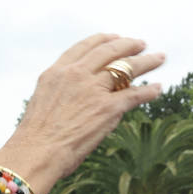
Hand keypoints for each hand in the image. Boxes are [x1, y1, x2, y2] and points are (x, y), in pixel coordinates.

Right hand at [0, 34, 164, 193]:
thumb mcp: (43, 103)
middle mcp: (76, 75)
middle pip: (109, 51)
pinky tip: (157, 88)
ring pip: (127, 67)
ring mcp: (93, 90)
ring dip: (146, 61)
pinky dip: (149, 91)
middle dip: (128, 45)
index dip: (103, 41)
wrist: (35, 154)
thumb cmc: (34, 139)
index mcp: (57, 72)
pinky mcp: (108, 108)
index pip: (84, 47)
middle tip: (140, 44)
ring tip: (158, 58)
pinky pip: (135, 94)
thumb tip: (79, 98)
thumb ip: (61, 92)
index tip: (113, 38)